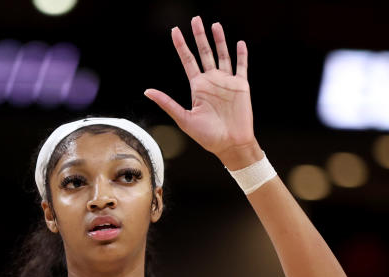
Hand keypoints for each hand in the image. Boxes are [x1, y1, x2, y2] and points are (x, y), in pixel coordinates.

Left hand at [144, 16, 259, 166]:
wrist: (230, 144)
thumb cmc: (207, 136)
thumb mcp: (184, 119)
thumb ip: (167, 103)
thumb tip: (147, 91)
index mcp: (197, 87)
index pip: (187, 60)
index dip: (181, 45)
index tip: (175, 31)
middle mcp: (211, 81)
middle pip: (204, 52)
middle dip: (199, 36)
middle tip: (195, 19)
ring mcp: (226, 82)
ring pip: (223, 55)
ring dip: (220, 40)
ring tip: (215, 25)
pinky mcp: (241, 86)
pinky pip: (241, 66)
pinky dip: (241, 55)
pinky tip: (239, 43)